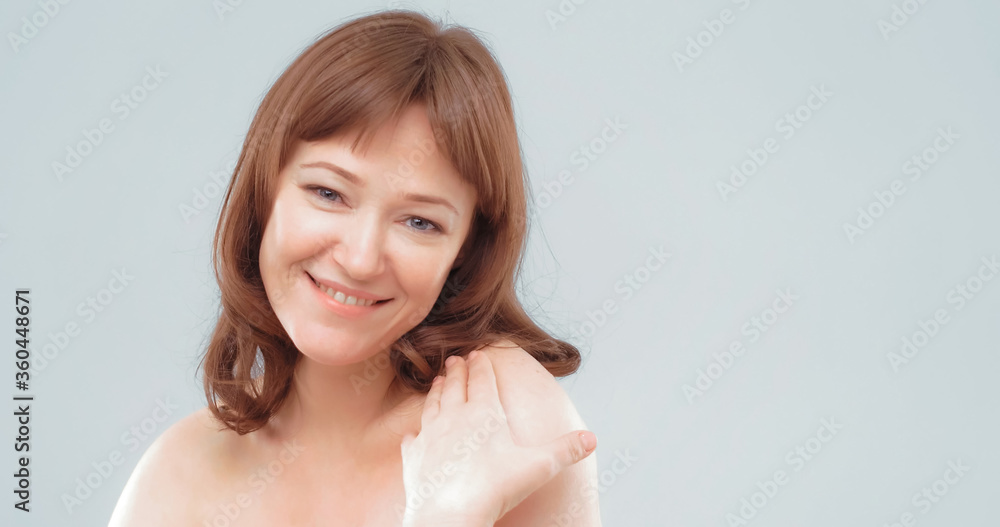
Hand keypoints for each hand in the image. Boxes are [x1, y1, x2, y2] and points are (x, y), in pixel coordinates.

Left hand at [399, 349, 596, 525]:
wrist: (450, 513)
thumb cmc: (495, 487)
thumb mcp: (539, 466)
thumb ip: (566, 450)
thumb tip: (592, 439)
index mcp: (484, 412)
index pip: (482, 380)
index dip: (481, 365)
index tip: (478, 353)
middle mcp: (454, 417)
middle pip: (455, 386)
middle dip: (457, 370)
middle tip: (455, 358)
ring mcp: (431, 436)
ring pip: (432, 405)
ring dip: (436, 391)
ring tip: (438, 381)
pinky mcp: (414, 458)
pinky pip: (413, 440)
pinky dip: (415, 433)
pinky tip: (414, 432)